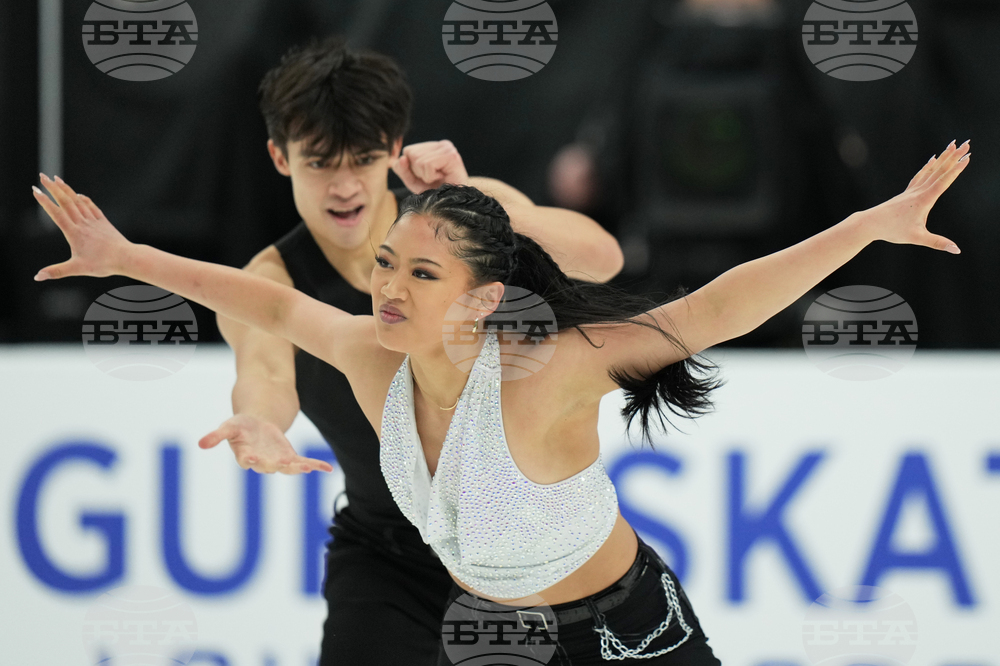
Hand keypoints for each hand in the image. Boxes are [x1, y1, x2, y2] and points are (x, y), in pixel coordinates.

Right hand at [32, 174, 133, 279]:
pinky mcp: (104, 222)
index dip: (45, 201)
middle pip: (66, 201)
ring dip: (66, 189)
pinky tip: (79, 195)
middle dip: (52, 188)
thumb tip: (37, 277)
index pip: (56, 213)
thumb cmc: (103, 264)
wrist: (127, 258)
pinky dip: (83, 199)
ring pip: (78, 201)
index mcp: (74, 233)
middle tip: (42, 176)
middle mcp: (83, 223)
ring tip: (56, 179)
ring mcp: (94, 221)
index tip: (35, 190)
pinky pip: (92, 207)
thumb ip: (57, 271)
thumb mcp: (77, 269)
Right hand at [199, 413, 333, 473]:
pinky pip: (304, 463)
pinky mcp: (290, 458)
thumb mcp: (228, 426)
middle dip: (276, 465)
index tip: (251, 459)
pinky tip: (328, 469)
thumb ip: (216, 435)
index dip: (249, 459)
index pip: (247, 460)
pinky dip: (316, 465)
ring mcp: (278, 461)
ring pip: (288, 467)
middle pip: (269, 466)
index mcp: (245, 456)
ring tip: (307, 468)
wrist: (256, 424)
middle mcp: (262, 462)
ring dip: (298, 468)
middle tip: (283, 464)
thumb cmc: (240, 427)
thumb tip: (200, 443)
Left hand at [391, 140, 468, 192]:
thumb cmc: (435, 191)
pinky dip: (431, 176)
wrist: (454, 204)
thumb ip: (402, 169)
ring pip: (419, 160)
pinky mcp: (451, 156)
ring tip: (438, 179)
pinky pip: (428, 165)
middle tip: (433, 179)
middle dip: (418, 172)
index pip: (408, 151)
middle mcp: (441, 144)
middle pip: (411, 154)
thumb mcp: (413, 180)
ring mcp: (448, 148)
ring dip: (425, 176)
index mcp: (433, 147)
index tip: (427, 176)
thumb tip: (401, 158)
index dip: (412, 168)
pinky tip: (442, 178)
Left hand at [857, 140, 969, 252]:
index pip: (944, 181)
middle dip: (954, 156)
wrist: (870, 223)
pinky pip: (921, 175)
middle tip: (967, 143)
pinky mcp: (907, 192)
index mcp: (924, 200)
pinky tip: (933, 159)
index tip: (968, 157)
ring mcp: (912, 190)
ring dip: (943, 157)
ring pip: (931, 170)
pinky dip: (929, 166)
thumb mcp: (917, 238)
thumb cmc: (892, 230)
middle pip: (939, 170)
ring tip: (953, 145)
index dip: (957, 169)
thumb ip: (937, 243)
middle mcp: (919, 191)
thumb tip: (957, 250)